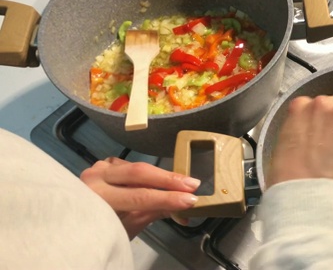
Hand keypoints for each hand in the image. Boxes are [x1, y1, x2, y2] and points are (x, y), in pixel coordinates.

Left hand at [80, 157, 200, 238]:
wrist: (72, 227)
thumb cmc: (99, 234)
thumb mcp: (127, 228)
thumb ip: (154, 212)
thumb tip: (184, 208)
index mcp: (96, 198)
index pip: (138, 196)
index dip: (167, 198)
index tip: (192, 200)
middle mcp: (94, 177)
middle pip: (138, 173)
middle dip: (169, 179)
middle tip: (194, 184)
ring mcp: (97, 168)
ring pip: (136, 168)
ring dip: (161, 177)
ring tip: (185, 184)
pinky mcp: (103, 165)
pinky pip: (130, 167)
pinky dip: (147, 175)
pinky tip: (161, 181)